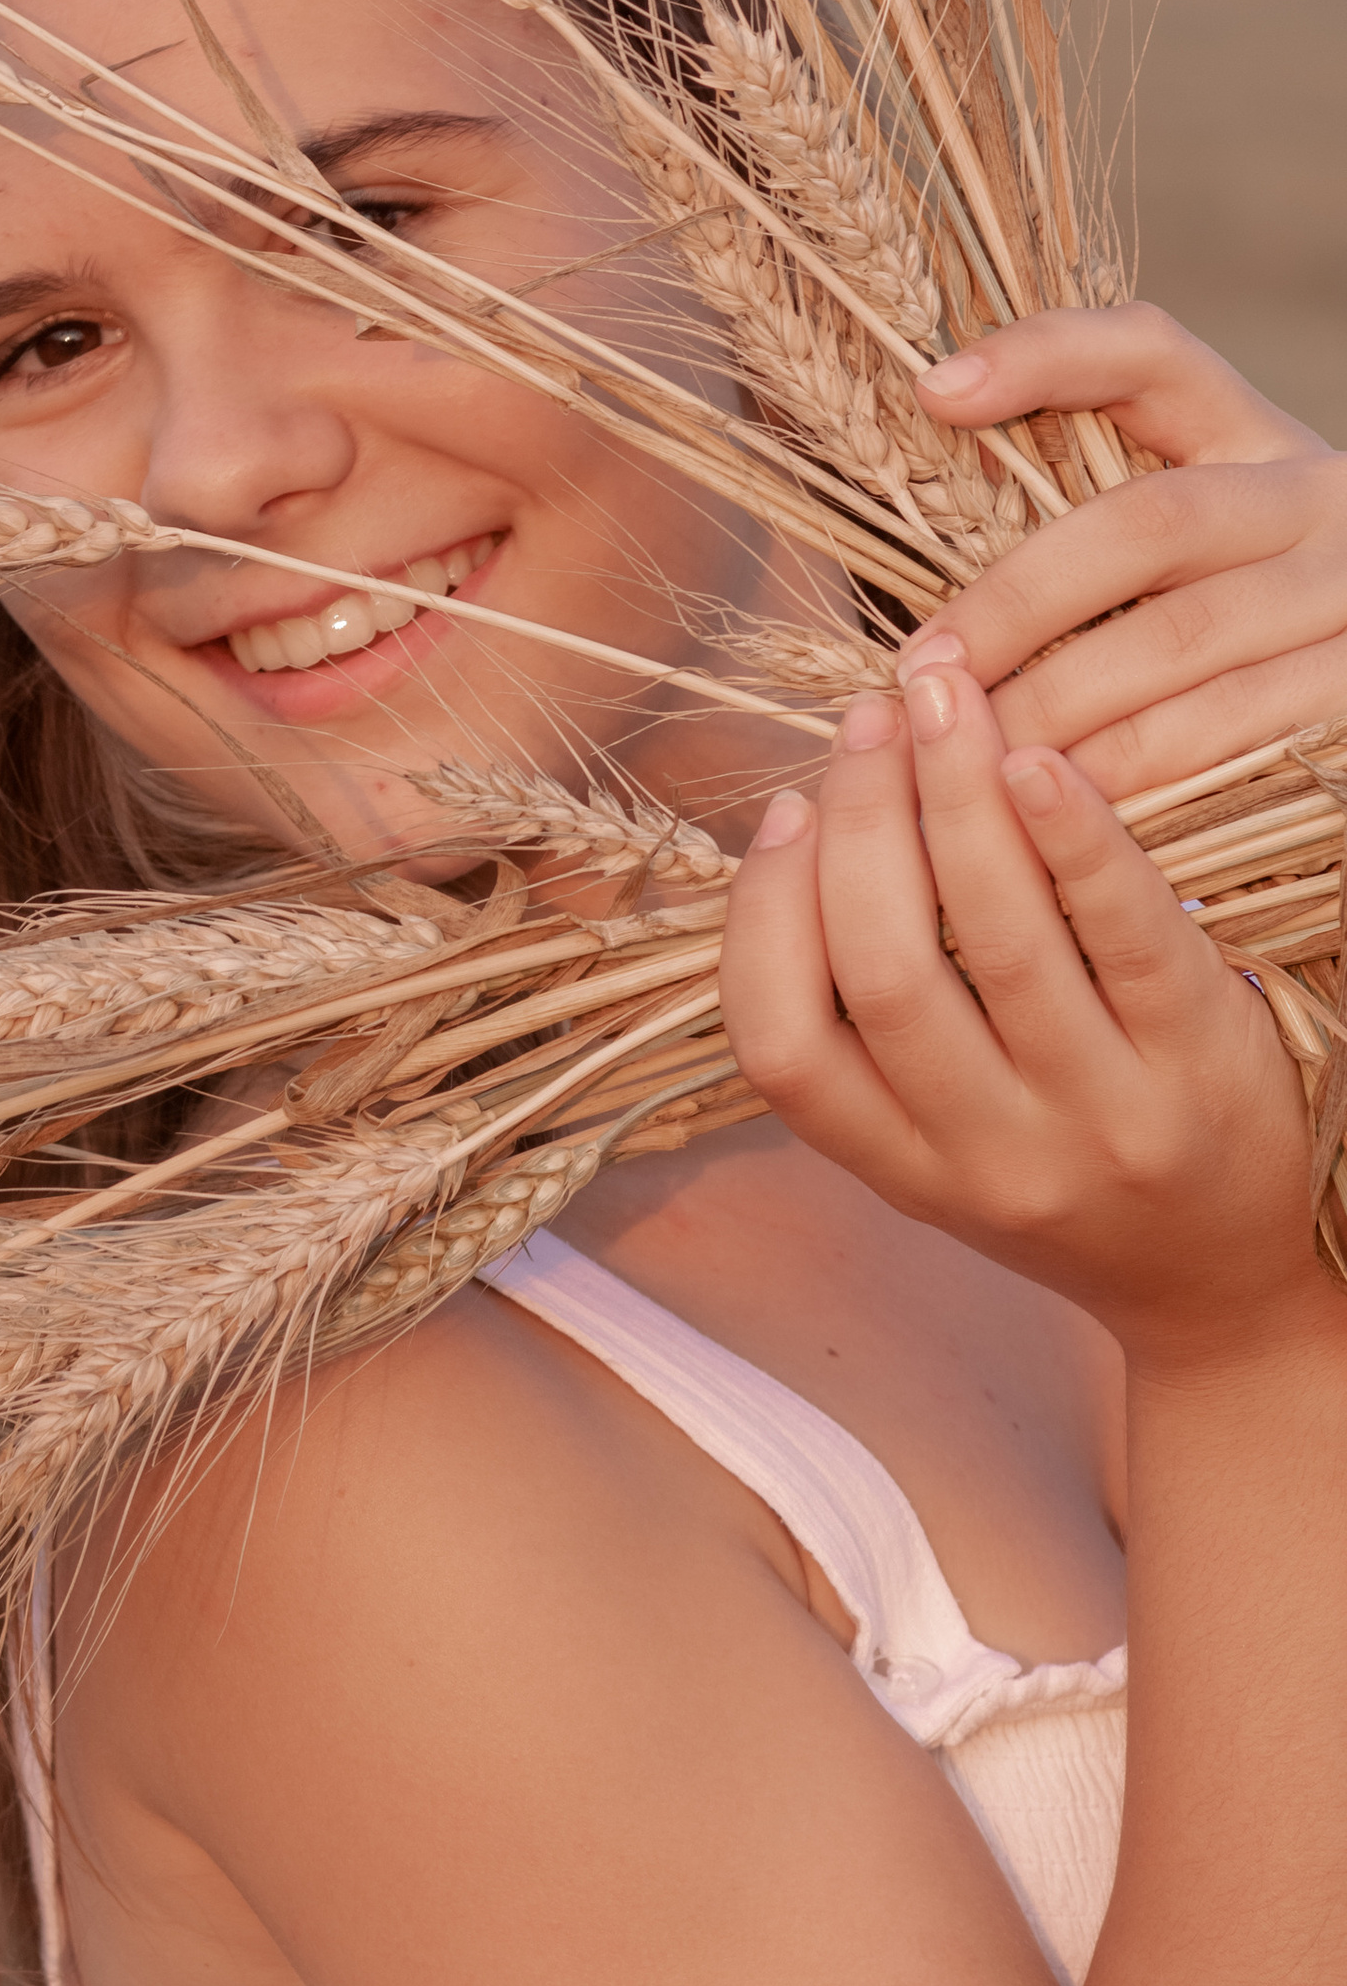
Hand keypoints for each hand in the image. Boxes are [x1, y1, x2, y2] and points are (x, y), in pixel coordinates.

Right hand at [720, 649, 1317, 1371]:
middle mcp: (993, 1157)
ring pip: (996, 942)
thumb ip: (868, 1038)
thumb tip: (809, 832)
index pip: (782, 1048)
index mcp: (903, 1171)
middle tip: (872, 715)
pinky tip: (1038, 761)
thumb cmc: (1066, 1184)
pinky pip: (1125, 938)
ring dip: (952, 797)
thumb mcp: (938, 1153)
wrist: (1223, 1285)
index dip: (763, 915)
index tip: (786, 809)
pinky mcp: (1202, 1068)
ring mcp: (1101, 1120)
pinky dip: (1073, 841)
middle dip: (862, 819)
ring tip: (942, 700)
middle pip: (883, 972)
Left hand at [904, 306, 1342, 798]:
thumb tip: (936, 509)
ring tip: (969, 752)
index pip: (1149, 353)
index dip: (1044, 357)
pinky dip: (1140, 769)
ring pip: (1183, 637)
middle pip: (1147, 522)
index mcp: (1252, 434)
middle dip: (1018, 600)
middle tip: (922, 669)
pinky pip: (1235, 731)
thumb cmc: (1238, 618)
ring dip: (1060, 702)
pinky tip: (1065, 802)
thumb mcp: (1188, 540)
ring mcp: (1346, 594)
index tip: (937, 389)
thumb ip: (1085, 517)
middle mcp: (1314, 496)